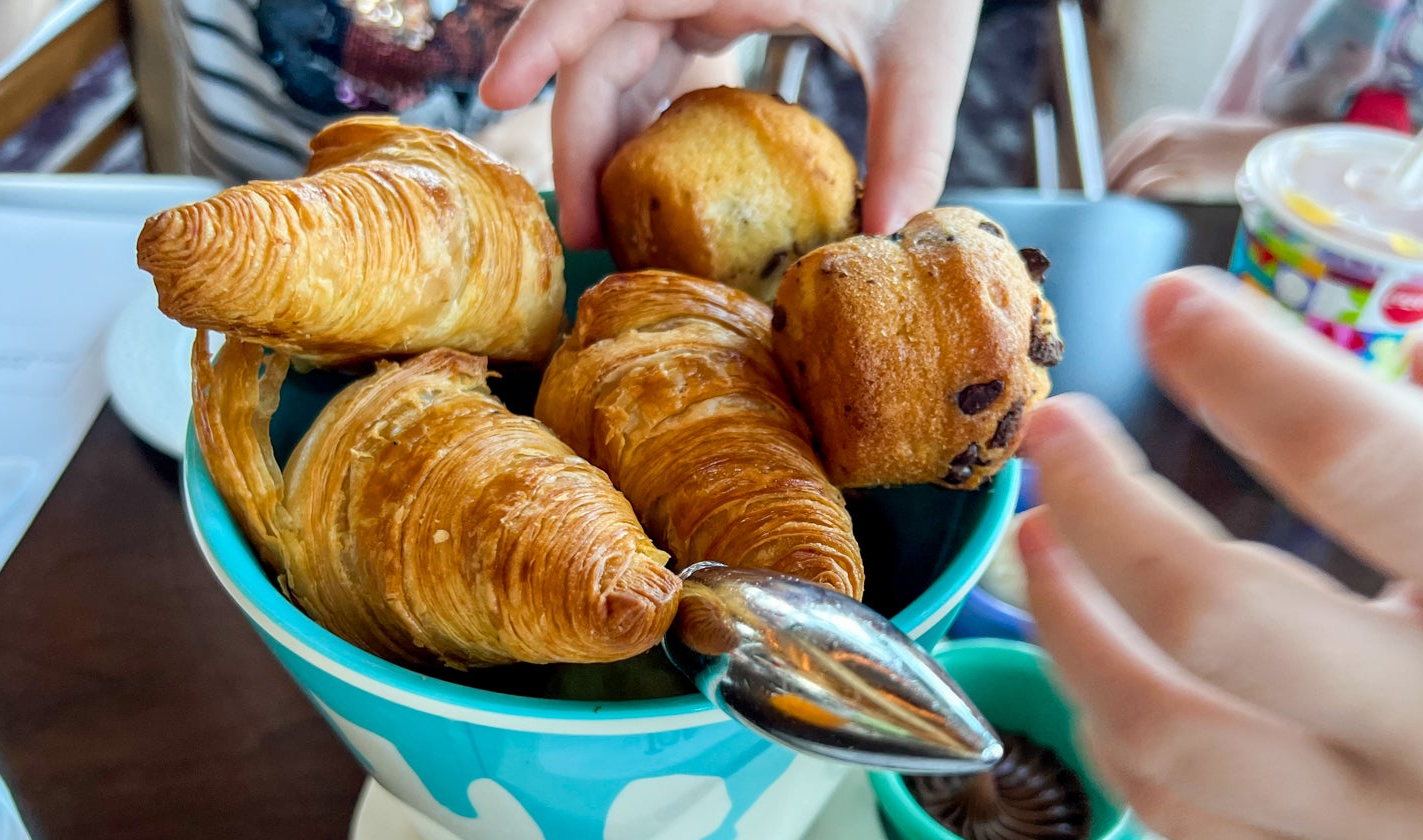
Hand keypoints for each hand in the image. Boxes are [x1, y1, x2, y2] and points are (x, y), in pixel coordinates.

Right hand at [479, 0, 980, 246]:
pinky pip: (654, 59)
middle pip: (601, 50)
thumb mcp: (924, 39)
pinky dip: (643, 118)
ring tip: (609, 227)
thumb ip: (912, 134)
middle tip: (584, 234)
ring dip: (604, 139)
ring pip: (618, 58)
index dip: (545, 37)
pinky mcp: (714, 1)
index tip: (497, 96)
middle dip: (579, 138)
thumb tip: (891, 232)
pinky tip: (647, 180)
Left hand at [1019, 267, 1422, 839]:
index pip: (1370, 466)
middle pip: (1221, 614)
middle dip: (1106, 507)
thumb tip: (1419, 355)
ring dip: (1069, 624)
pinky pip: (1184, 823)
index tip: (1169, 307)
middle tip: (1052, 428)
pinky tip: (1091, 657)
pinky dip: (1112, 731)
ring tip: (1035, 536)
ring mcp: (1389, 826)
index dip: (1250, 372)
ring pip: (1169, 733)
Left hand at [1105, 112, 1282, 201]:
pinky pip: (1148, 191)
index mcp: (1156, 123)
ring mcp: (1174, 152)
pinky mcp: (1187, 173)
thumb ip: (1154, 151)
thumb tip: (1122, 181)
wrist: (1259, 147)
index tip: (1096, 198)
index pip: (1114, 154)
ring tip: (1117, 221)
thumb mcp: (1183, 136)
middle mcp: (1162, 134)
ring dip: (1121, 203)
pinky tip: (1137, 217)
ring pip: (1130, 181)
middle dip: (1107, 194)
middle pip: (1117, 169)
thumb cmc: (1221, 148)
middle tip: (1102, 215)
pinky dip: (1138, 205)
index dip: (1102, 178)